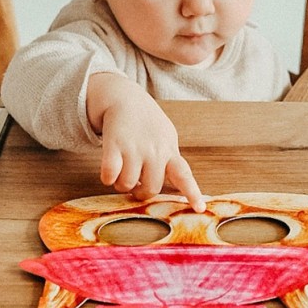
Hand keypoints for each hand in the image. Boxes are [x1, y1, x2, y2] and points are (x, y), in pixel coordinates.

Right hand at [87, 73, 204, 211]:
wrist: (125, 98)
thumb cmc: (147, 124)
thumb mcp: (166, 138)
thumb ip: (171, 162)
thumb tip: (175, 190)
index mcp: (170, 151)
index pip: (184, 175)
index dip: (192, 193)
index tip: (200, 209)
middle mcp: (155, 151)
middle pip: (151, 188)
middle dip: (140, 192)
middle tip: (135, 183)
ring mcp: (135, 148)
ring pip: (127, 185)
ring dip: (121, 184)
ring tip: (122, 171)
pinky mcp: (114, 145)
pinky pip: (109, 175)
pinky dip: (107, 178)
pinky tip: (109, 169)